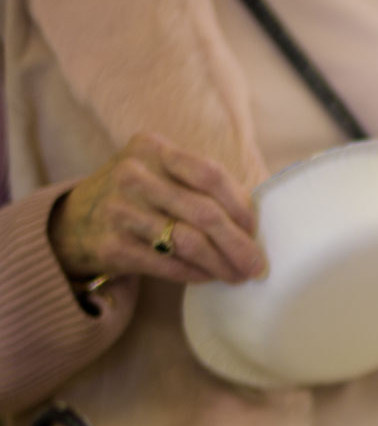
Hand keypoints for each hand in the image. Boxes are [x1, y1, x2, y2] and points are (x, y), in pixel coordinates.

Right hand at [48, 133, 264, 284]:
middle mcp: (132, 174)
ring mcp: (118, 209)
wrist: (74, 222)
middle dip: (238, 244)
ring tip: (237, 276)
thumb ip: (202, 187)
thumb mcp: (161, 174)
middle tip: (256, 265)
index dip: (241, 206)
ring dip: (220, 264)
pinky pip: (167, 264)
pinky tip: (207, 277)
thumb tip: (256, 224)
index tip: (256, 230)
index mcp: (151, 148)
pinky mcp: (111, 245)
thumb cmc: (139, 197)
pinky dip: (194, 274)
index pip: (210, 174)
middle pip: (204, 213)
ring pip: (188, 242)